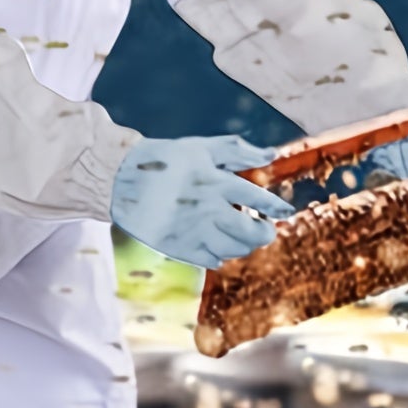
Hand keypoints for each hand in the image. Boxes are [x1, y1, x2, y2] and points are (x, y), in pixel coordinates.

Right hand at [111, 134, 293, 270]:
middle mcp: (208, 210)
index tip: (286, 212)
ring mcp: (193, 232)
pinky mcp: (178, 248)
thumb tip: (272, 154)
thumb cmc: (165, 159)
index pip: (258, 201)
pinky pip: (210, 260)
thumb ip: (238, 150)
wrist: (121, 179)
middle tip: (267, 231)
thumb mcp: (202, 147)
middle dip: (264, 234)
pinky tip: (220, 248)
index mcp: (216, 183)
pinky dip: (220, 256)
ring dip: (245, 246)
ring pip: (233, 250)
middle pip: (250, 233)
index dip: (276, 208)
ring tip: (244, 238)